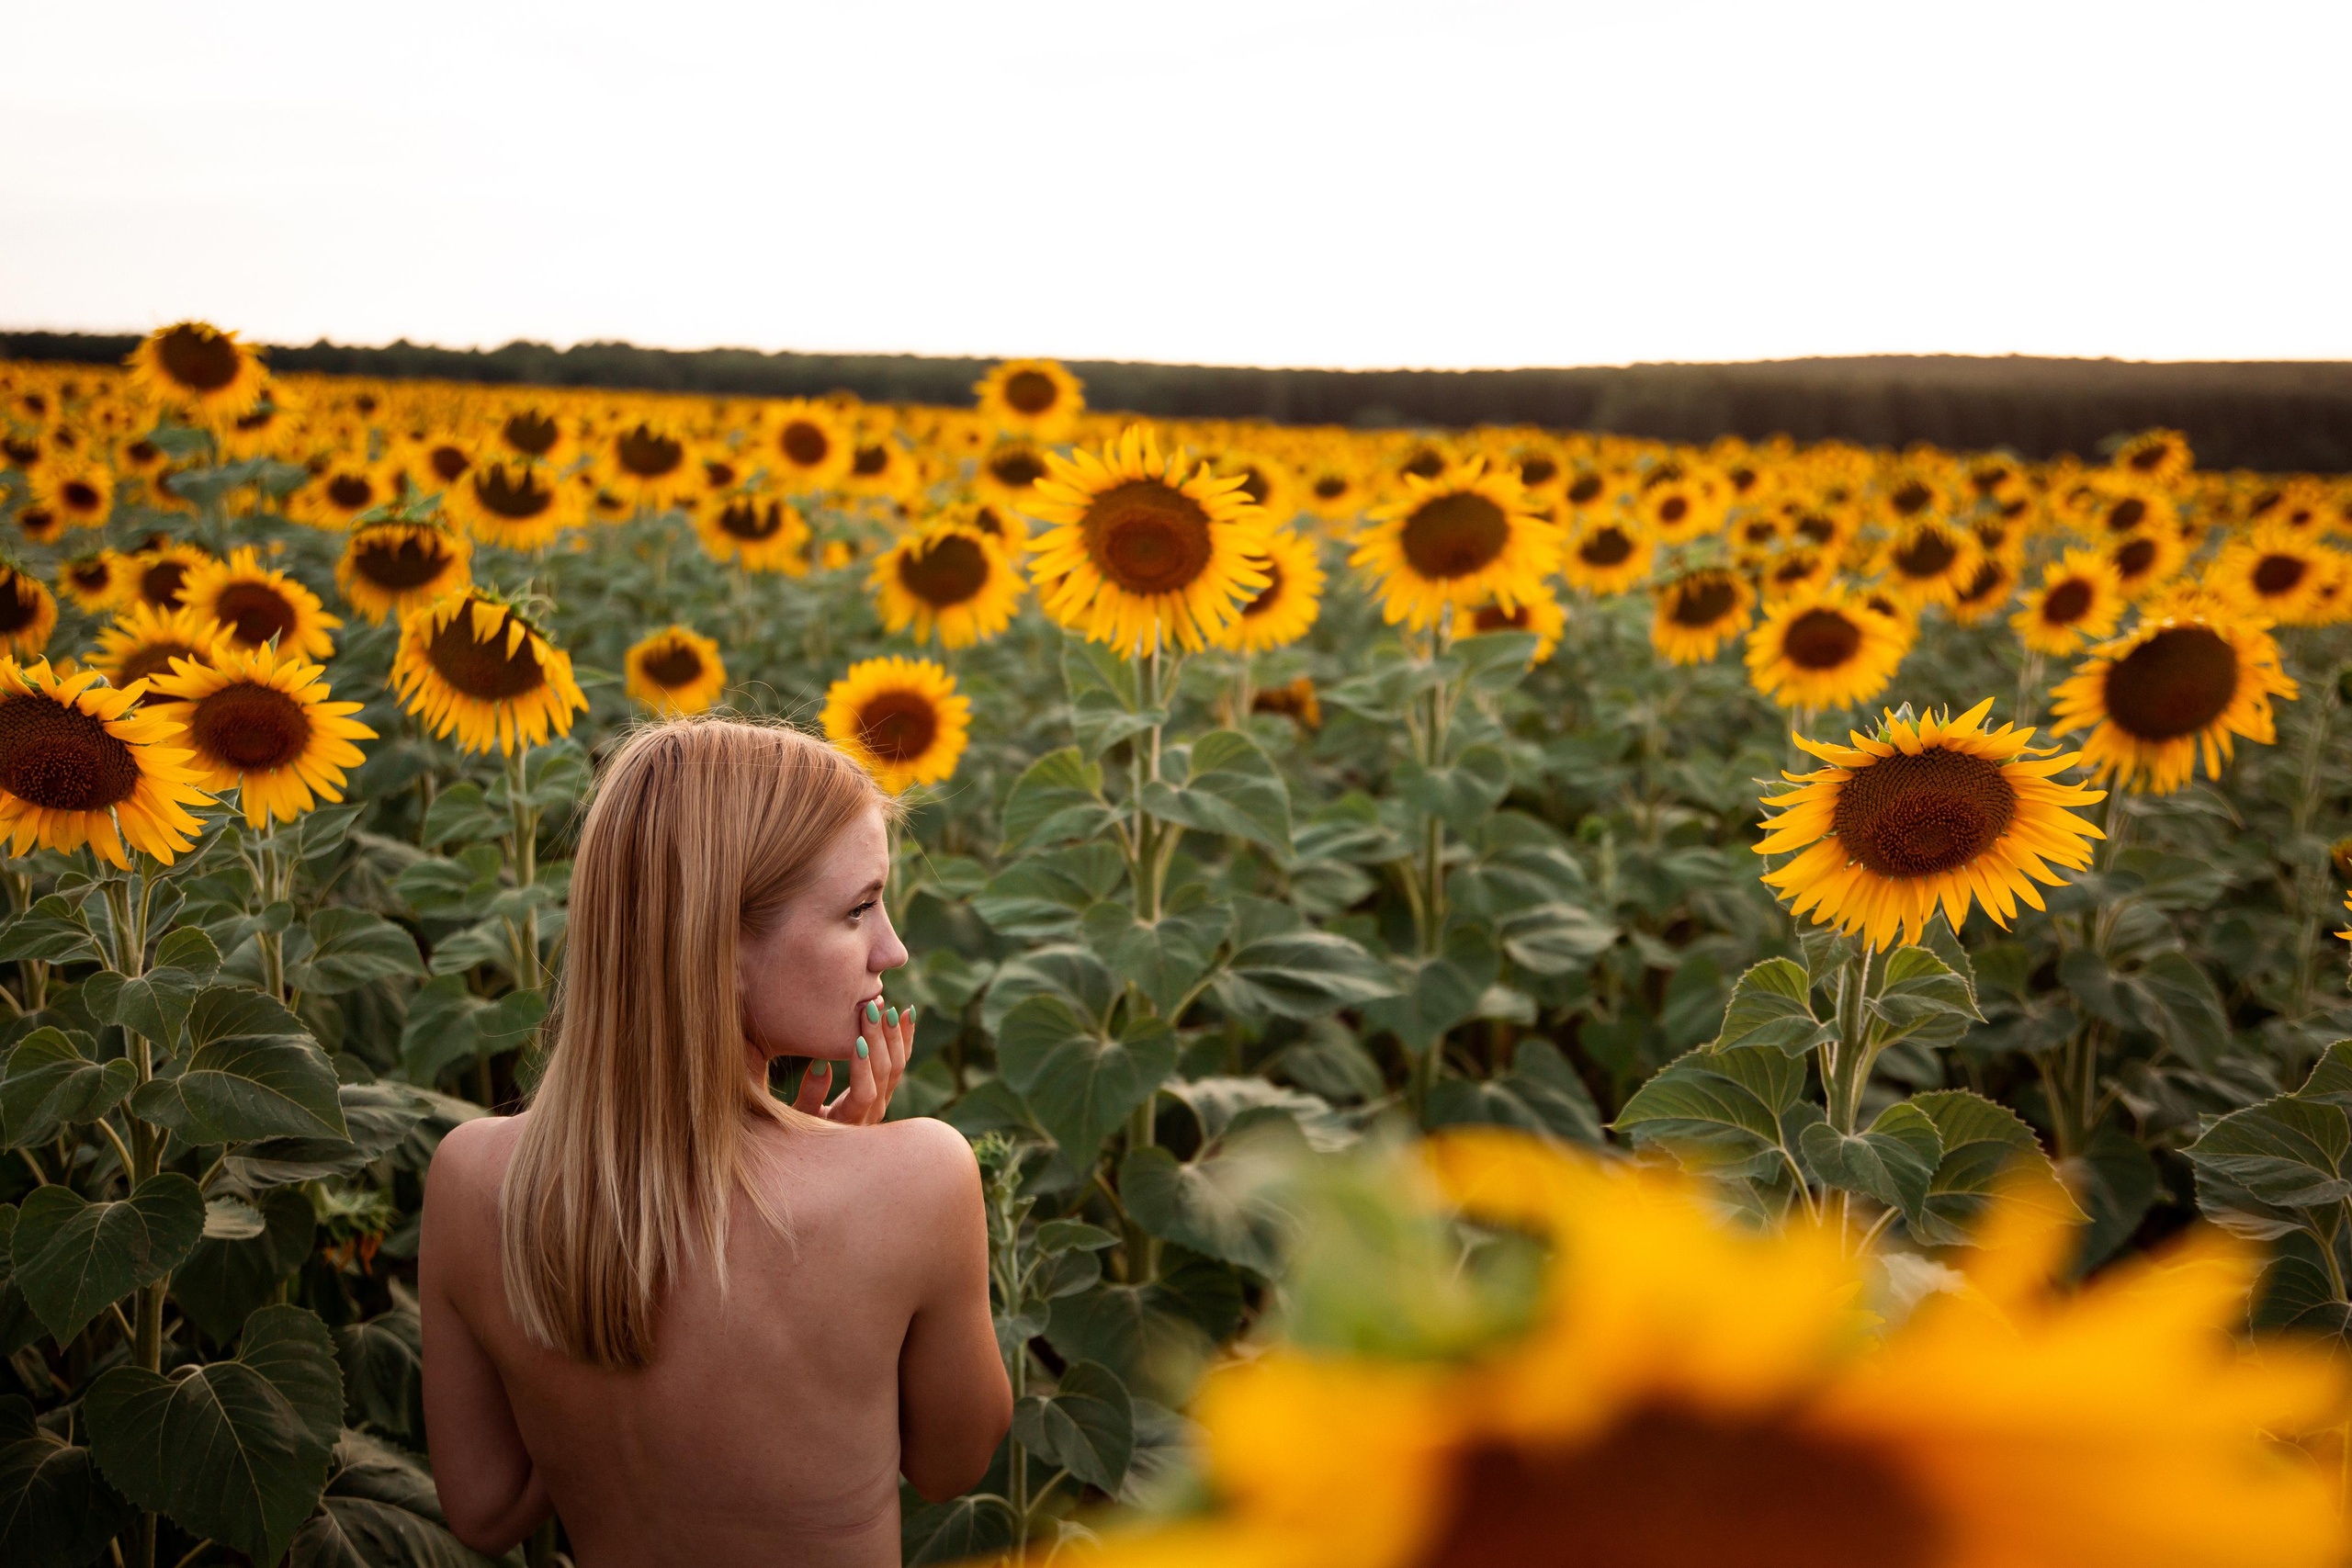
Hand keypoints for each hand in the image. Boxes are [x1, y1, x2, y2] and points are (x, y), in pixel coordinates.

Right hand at [790, 998, 912, 1125]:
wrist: (827, 1142)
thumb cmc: (804, 1130)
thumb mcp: (801, 1117)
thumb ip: (811, 1095)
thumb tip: (821, 1065)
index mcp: (851, 1121)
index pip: (864, 1094)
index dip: (862, 1068)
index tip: (857, 1041)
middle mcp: (874, 1111)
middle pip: (884, 1074)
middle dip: (878, 1039)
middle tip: (871, 1010)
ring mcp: (884, 1100)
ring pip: (898, 1066)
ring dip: (894, 1035)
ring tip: (891, 1009)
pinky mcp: (888, 1089)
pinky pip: (901, 1061)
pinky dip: (905, 1037)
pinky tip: (909, 1014)